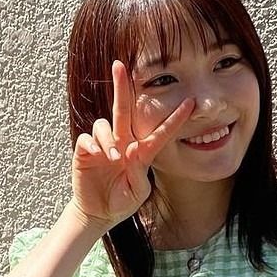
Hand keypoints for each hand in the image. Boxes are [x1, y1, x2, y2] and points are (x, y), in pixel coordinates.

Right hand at [69, 59, 194, 230]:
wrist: (98, 212)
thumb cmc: (122, 201)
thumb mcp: (136, 192)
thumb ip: (137, 173)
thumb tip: (131, 150)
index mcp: (141, 153)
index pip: (160, 132)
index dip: (175, 118)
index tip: (191, 103)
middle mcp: (123, 142)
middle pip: (124, 110)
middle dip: (122, 87)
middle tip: (119, 64)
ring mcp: (103, 145)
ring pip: (104, 125)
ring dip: (109, 139)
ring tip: (113, 157)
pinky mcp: (85, 151)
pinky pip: (87, 138)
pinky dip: (91, 143)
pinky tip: (95, 153)